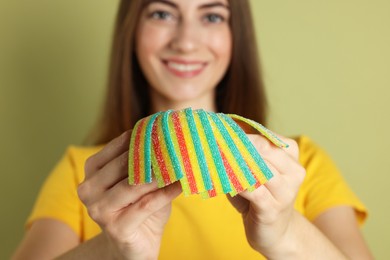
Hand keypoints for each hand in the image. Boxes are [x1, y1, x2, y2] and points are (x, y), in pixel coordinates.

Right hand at [77, 130, 181, 259]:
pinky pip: (146, 205)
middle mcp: (89, 189)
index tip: (165, 131)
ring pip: (133, 185)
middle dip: (152, 155)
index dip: (142, 138)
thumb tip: (169, 137)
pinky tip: (180, 185)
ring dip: (160, 175)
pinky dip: (165, 193)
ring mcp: (99, 210)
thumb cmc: (139, 206)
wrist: (137, 243)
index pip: (118, 146)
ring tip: (180, 166)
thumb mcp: (140, 179)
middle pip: (124, 164)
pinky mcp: (116, 228)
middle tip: (176, 148)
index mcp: (92, 170)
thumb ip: (146, 160)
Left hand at [227, 134, 305, 255]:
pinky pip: (253, 191)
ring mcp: (285, 192)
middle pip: (265, 149)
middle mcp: (294, 172)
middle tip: (215, 142)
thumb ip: (245, 153)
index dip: (243, 135)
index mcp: (291, 156)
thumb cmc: (261, 195)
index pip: (267, 138)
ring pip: (260, 169)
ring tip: (216, 158)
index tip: (221, 132)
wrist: (275, 232)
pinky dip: (236, 184)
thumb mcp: (256, 170)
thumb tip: (221, 136)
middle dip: (238, 145)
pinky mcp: (272, 209)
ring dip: (235, 163)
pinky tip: (224, 181)